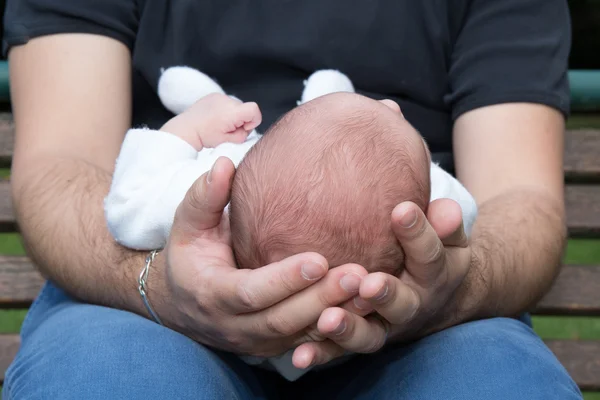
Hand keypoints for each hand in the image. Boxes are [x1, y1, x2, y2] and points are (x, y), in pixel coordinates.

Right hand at [152, 156, 366, 356]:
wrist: (182, 302)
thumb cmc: (189, 255)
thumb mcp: (187, 224)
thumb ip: (204, 197)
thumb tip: (224, 164)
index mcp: (212, 295)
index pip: (251, 292)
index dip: (284, 279)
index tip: (319, 259)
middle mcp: (234, 327)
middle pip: (282, 320)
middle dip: (321, 299)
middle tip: (359, 275)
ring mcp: (255, 342)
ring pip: (300, 336)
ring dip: (336, 316)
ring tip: (370, 289)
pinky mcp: (273, 347)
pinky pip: (307, 342)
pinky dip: (336, 327)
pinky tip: (365, 306)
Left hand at [162, 93, 261, 147]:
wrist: (187, 129)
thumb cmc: (206, 136)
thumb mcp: (229, 141)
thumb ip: (243, 134)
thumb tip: (248, 126)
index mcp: (232, 112)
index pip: (255, 110)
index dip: (254, 121)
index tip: (243, 128)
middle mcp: (227, 100)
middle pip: (245, 109)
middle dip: (241, 120)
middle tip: (226, 130)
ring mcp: (220, 96)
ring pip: (236, 107)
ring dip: (232, 115)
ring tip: (219, 123)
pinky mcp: (214, 95)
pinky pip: (227, 103)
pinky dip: (225, 110)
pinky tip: (214, 118)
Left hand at [292, 199, 471, 366]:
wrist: (437, 299)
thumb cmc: (432, 254)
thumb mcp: (446, 236)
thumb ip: (445, 222)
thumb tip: (447, 209)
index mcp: (433, 275)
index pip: (429, 254)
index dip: (417, 233)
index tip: (402, 210)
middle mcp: (411, 306)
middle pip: (401, 305)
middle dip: (385, 295)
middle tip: (368, 284)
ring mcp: (384, 327)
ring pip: (370, 335)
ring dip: (349, 329)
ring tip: (328, 319)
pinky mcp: (359, 340)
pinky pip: (339, 352)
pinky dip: (320, 354)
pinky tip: (300, 355)